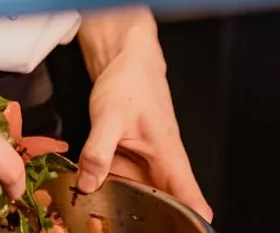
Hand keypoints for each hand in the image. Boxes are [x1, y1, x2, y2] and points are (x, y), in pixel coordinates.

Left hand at [79, 34, 210, 220]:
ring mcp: (143, 169)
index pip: (194, 204)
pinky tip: (85, 199)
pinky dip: (105, 193)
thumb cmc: (130, 84)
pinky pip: (119, 186)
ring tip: (97, 220)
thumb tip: (88, 185)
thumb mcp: (110, 116)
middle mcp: (161, 171)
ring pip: (138, 201)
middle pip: (165, 211)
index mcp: (171, 162)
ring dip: (121, 210)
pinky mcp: (126, 164)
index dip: (192, 227)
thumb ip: (98, 150)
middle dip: (147, 224)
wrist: (125, 63)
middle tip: (114, 228)